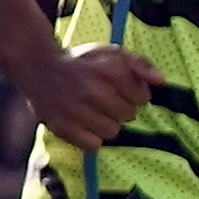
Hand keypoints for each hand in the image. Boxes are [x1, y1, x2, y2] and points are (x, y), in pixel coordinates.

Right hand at [19, 41, 157, 150]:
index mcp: (110, 71)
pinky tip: (84, 124)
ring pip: (112, 132)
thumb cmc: (83, 62)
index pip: (143, 98)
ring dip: (107, 124)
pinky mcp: (61, 126)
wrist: (39, 67)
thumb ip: (141, 64)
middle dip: (122, 109)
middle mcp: (93, 91)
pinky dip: (91, 138)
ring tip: (95, 112)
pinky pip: (92, 145)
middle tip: (106, 100)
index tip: (122, 89)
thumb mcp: (113, 53)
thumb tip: (160, 81)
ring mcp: (76, 110)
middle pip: (129, 116)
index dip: (136, 94)